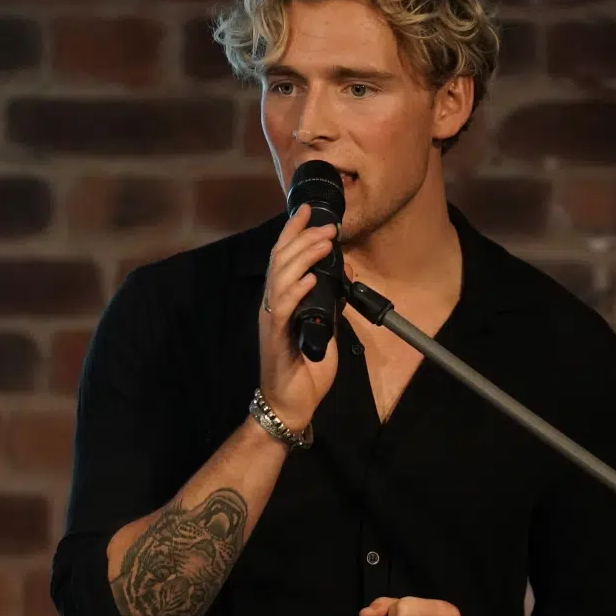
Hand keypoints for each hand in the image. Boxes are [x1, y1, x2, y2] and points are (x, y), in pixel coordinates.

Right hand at [257, 202, 339, 432]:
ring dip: (304, 257)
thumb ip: (329, 303)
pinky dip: (298, 291)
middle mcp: (273, 305)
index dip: (294, 232)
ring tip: (325, 243)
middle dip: (304, 238)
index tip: (308, 211)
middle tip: (328, 225)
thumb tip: (343, 278)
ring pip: (282, 278)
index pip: (284, 258)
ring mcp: (273, 321)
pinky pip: (284, 309)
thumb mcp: (324, 329)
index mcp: (282, 301)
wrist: (292, 404)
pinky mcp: (277, 339)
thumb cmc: (305, 370)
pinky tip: (312, 279)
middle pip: (282, 260)